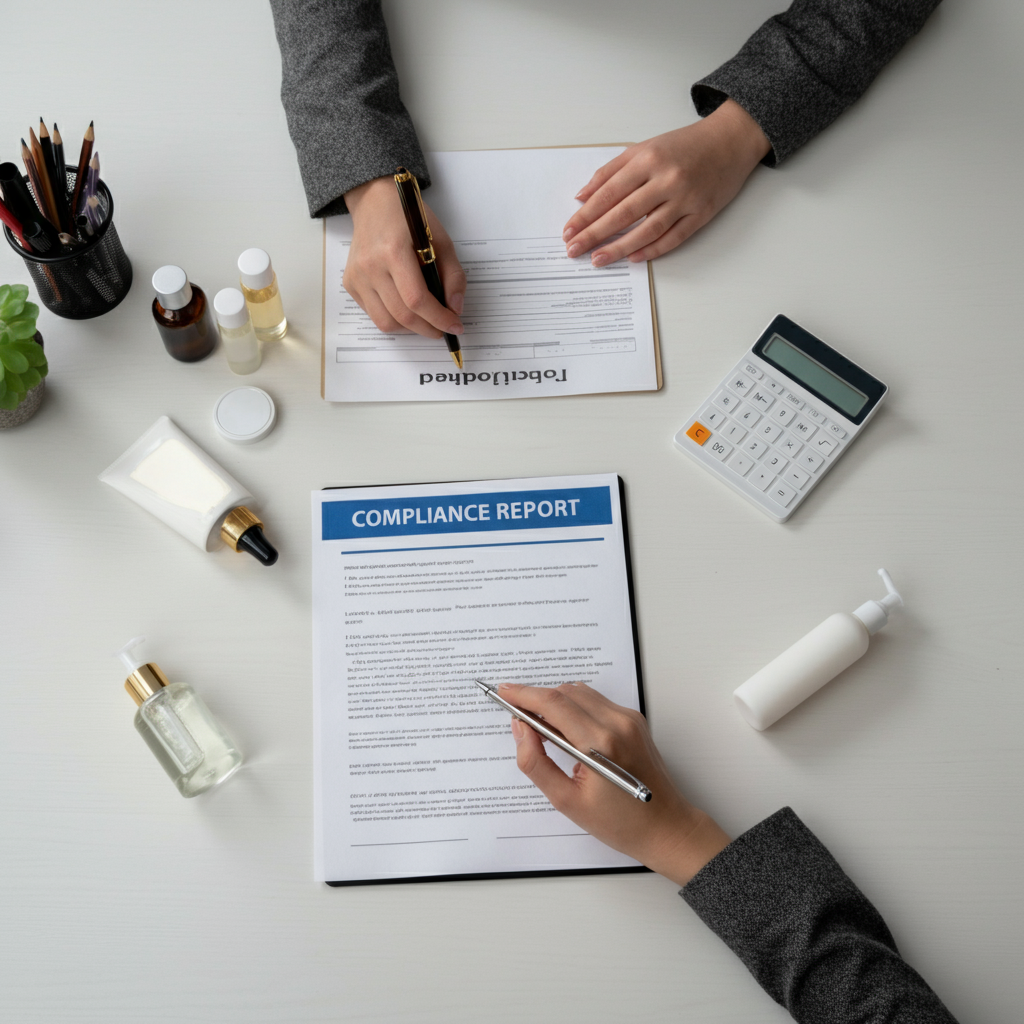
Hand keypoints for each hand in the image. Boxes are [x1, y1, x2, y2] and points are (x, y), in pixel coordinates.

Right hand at [343, 176, 465, 338]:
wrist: (374, 203)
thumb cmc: (409, 219)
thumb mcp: (441, 240)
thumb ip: (453, 276)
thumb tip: (455, 310)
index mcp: (394, 251)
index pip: (417, 299)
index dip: (439, 319)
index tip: (455, 327)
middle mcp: (371, 266)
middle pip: (402, 316)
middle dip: (429, 329)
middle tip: (443, 329)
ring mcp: (357, 276)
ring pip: (386, 322)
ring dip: (411, 329)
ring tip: (425, 321)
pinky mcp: (350, 283)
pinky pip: (374, 314)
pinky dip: (394, 319)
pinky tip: (406, 308)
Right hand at [501, 681, 729, 886]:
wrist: (666, 827)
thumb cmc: (619, 822)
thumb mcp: (567, 801)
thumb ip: (536, 763)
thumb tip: (520, 729)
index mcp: (600, 744)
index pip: (554, 704)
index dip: (524, 694)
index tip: (504, 691)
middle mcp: (617, 723)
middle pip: (565, 693)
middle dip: (536, 696)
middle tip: (514, 709)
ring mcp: (628, 719)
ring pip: (580, 692)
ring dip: (555, 699)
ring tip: (537, 720)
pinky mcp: (634, 720)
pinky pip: (596, 701)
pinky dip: (574, 705)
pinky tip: (564, 726)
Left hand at [562, 99, 771, 265]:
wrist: (730, 140)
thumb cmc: (685, 145)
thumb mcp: (644, 147)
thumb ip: (611, 171)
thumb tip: (583, 195)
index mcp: (648, 159)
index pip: (609, 192)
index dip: (586, 214)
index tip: (569, 230)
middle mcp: (666, 178)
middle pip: (623, 212)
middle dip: (595, 234)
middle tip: (574, 250)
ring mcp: (686, 198)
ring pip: (647, 229)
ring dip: (620, 248)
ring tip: (598, 259)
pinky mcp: (702, 213)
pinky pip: (674, 237)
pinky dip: (653, 250)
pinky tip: (634, 258)